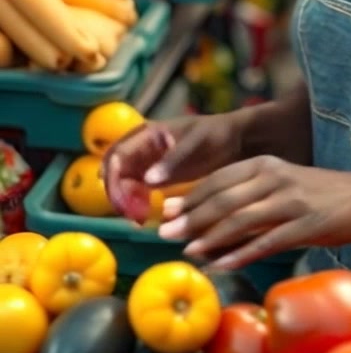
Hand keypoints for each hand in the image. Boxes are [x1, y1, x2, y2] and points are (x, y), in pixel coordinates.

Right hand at [104, 112, 240, 223]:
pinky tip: (143, 218)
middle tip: (128, 214)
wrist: (235, 141)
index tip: (121, 201)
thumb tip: (147, 180)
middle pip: (114, 169)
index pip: (117, 155)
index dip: (113, 178)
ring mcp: (147, 162)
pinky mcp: (156, 177)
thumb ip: (173, 159)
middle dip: (115, 192)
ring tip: (137, 219)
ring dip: (124, 200)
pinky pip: (136, 190)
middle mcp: (141, 147)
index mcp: (147, 133)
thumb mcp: (197, 142)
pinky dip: (135, 204)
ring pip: (122, 182)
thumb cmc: (216, 135)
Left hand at [158, 155, 350, 269]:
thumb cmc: (320, 194)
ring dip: (210, 238)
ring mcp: (291, 202)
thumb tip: (208, 216)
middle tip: (165, 233)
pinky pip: (267, 242)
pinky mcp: (306, 226)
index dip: (191, 195)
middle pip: (223, 199)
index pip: (219, 179)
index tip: (168, 210)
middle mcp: (275, 178)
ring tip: (188, 252)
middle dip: (192, 218)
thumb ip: (250, 195)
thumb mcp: (283, 184)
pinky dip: (241, 254)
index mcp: (266, 164)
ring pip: (241, 220)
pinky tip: (222, 265)